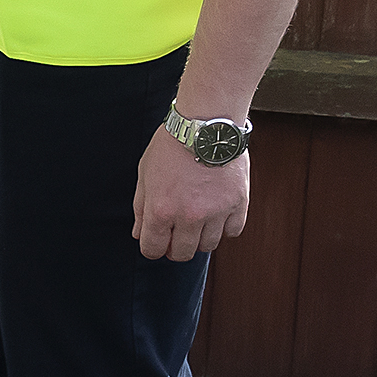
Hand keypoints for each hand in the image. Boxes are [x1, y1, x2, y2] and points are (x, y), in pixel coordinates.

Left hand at [132, 128, 248, 261]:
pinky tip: (217, 212)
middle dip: (176, 246)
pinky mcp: (238, 204)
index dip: (153, 247)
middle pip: (182, 253)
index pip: (153, 250)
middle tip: (178, 232)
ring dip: (201, 237)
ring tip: (198, 217)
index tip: (158, 240)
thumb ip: (141, 207)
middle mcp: (189, 216)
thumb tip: (139, 234)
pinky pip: (232, 232)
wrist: (206, 123)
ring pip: (208, 246)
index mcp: (161, 210)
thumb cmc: (172, 144)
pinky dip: (225, 227)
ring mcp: (216, 212)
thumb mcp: (145, 173)